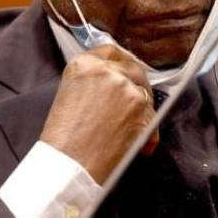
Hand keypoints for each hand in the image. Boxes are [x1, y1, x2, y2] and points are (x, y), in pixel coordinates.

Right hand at [39, 44, 158, 183]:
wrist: (68, 166)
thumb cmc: (64, 140)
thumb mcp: (70, 97)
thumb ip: (93, 83)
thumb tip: (119, 84)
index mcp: (83, 65)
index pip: (110, 51)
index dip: (121, 62)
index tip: (127, 73)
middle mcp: (105, 70)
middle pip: (133, 68)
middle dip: (137, 86)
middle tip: (136, 105)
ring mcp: (125, 86)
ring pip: (145, 92)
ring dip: (143, 112)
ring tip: (131, 134)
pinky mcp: (140, 105)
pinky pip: (153, 115)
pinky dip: (149, 132)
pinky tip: (140, 147)